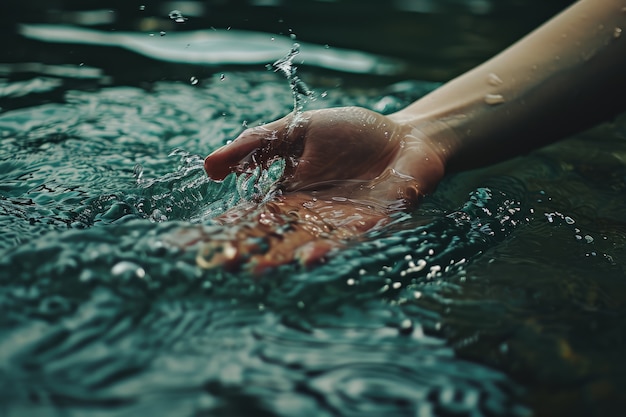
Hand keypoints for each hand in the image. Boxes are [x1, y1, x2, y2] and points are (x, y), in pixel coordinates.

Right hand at [200, 106, 445, 273]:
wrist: (405, 137)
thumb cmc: (352, 133)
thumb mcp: (297, 131)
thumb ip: (256, 145)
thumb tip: (208, 167)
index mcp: (289, 194)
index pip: (249, 215)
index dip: (221, 227)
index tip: (189, 242)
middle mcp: (310, 215)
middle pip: (274, 236)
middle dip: (248, 249)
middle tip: (222, 263)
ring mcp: (339, 222)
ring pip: (305, 242)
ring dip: (283, 256)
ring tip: (259, 269)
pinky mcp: (371, 223)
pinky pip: (347, 238)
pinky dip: (329, 247)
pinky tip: (310, 257)